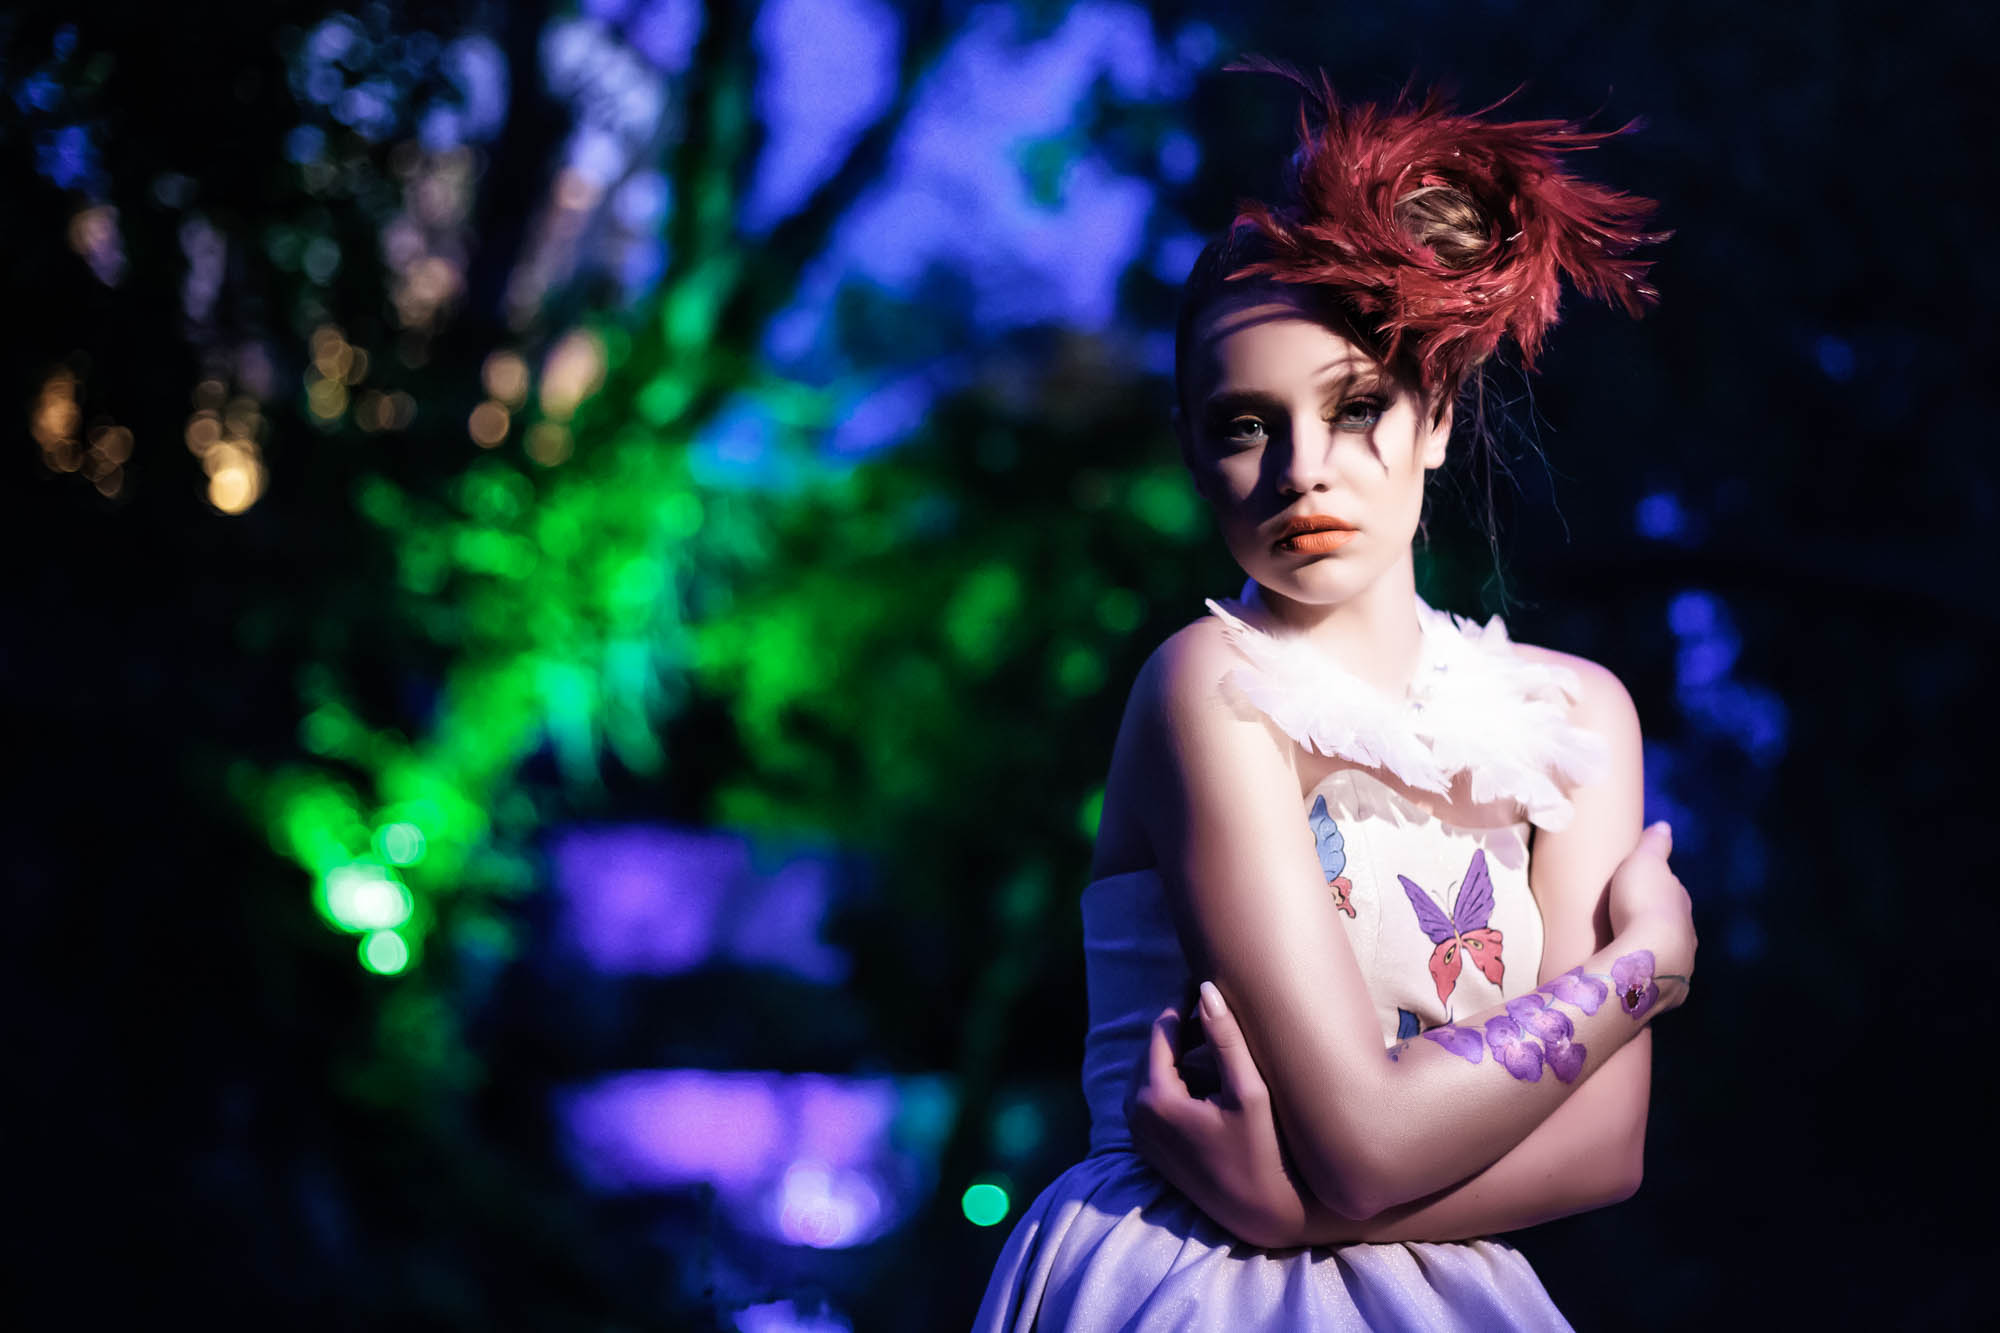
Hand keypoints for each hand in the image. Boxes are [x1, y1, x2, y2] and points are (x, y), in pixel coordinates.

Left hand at [1123, 981, 1333, 1248]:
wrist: (1260, 1214)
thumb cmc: (1262, 1152)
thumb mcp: (1248, 1092)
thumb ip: (1225, 1039)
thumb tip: (1206, 989)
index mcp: (1155, 1099)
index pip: (1162, 1032)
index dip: (1184, 1005)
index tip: (1203, 982)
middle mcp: (1136, 1116)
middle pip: (1153, 1051)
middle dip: (1181, 1029)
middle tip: (1212, 1008)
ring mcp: (1138, 1133)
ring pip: (1151, 1072)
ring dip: (1177, 1054)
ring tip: (1213, 1038)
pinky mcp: (1147, 1145)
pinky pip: (1152, 1096)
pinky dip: (1173, 1079)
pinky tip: (1205, 1075)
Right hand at [1608, 821, 1696, 983]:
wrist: (1648, 956)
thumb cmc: (1642, 903)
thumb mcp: (1644, 862)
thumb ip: (1655, 845)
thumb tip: (1664, 826)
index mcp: (1681, 904)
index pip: (1672, 895)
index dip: (1657, 891)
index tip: (1641, 891)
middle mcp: (1688, 937)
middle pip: (1673, 927)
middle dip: (1656, 926)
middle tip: (1631, 924)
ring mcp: (1681, 967)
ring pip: (1669, 957)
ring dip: (1654, 955)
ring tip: (1630, 957)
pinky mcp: (1668, 993)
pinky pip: (1657, 985)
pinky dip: (1648, 981)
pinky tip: (1635, 983)